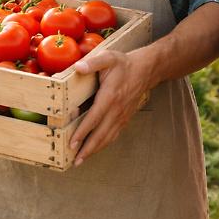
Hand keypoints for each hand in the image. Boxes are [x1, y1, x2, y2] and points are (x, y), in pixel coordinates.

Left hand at [68, 49, 153, 165]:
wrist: (146, 70)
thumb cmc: (124, 64)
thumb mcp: (108, 58)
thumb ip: (93, 63)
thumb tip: (78, 67)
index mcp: (110, 96)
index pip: (95, 118)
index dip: (83, 132)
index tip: (72, 143)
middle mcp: (116, 109)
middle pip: (101, 134)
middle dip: (87, 149)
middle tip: (75, 161)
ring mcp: (122, 116)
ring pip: (108, 137)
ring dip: (94, 150)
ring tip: (81, 160)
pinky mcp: (124, 118)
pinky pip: (113, 134)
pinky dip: (104, 144)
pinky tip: (95, 149)